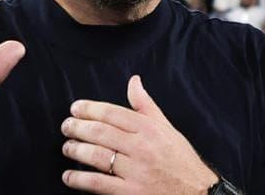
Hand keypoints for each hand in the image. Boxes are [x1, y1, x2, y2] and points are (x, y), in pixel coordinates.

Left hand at [61, 76, 217, 193]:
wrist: (198, 193)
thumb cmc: (181, 160)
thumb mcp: (167, 128)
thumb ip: (146, 105)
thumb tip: (133, 81)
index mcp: (149, 129)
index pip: (113, 113)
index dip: (90, 109)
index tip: (75, 108)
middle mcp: (142, 148)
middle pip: (101, 133)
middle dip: (78, 128)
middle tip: (65, 126)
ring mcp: (136, 171)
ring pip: (97, 156)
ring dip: (76, 150)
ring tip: (66, 147)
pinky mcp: (131, 192)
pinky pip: (99, 183)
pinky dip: (80, 180)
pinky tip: (69, 176)